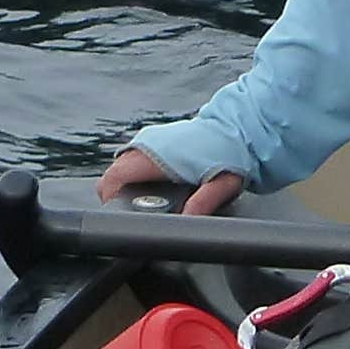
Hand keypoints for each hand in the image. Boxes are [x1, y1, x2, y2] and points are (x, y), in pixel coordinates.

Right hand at [98, 144, 242, 214]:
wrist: (237, 128)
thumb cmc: (230, 154)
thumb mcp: (222, 184)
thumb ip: (203, 202)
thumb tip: (186, 220)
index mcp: (159, 154)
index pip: (116, 177)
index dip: (112, 198)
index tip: (119, 213)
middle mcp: (149, 144)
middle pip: (113, 174)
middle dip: (117, 195)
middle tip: (133, 212)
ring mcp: (150, 140)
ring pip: (121, 167)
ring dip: (126, 185)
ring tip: (144, 202)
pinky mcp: (154, 140)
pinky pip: (132, 160)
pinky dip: (135, 175)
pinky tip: (153, 187)